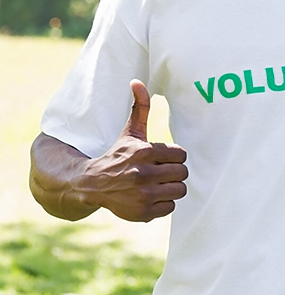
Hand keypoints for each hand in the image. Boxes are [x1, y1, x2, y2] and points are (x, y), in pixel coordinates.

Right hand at [75, 80, 188, 221]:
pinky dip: (163, 203)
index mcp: (145, 151)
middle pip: (183, 173)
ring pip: (180, 191)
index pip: (181, 154)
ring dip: (171, 187)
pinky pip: (170, 207)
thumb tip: (136, 81)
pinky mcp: (142, 213)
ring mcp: (143, 195)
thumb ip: (140, 107)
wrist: (92, 183)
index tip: (162, 157)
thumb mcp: (130, 131)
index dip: (174, 156)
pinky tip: (150, 196)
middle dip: (174, 172)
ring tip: (157, 183)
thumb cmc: (118, 154)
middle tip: (161, 171)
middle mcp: (144, 174)